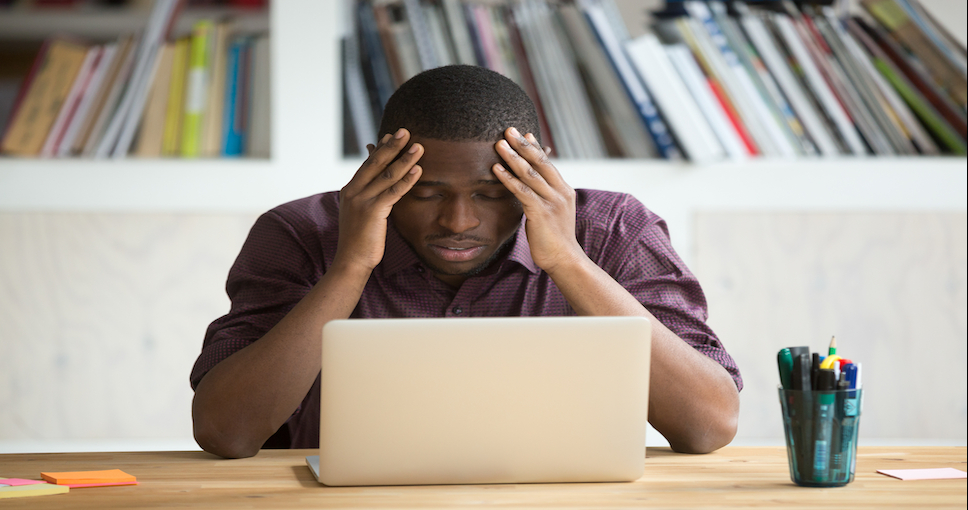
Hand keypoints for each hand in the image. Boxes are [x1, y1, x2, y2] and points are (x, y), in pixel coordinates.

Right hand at [334, 128, 423, 273]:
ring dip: (404, 158)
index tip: (391, 135)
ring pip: (387, 174)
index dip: (381, 149)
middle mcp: (353, 191)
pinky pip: (393, 191)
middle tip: (405, 130)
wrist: (350, 262)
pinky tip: (418, 170)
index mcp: (350, 190)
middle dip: (392, 146)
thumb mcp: (360, 214)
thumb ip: (367, 197)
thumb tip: (376, 186)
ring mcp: (362, 200)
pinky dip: (407, 179)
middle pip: (376, 163)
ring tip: (419, 146)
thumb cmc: (359, 241)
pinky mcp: (372, 211)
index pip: (368, 164)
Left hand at [492, 127, 585, 274]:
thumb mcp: (554, 213)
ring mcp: (551, 202)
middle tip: (508, 130)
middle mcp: (560, 192)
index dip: (534, 148)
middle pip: (539, 162)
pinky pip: (521, 191)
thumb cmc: (555, 238)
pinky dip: (508, 178)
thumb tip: (535, 186)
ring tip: (499, 144)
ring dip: (512, 157)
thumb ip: (547, 197)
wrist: (565, 260)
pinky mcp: (540, 213)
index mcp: (564, 190)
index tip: (524, 133)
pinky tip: (496, 169)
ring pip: (529, 174)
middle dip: (522, 145)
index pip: (548, 163)